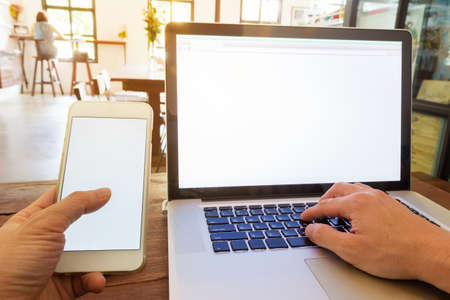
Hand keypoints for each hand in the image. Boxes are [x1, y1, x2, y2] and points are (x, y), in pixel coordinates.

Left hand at [0, 187, 110, 298]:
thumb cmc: (5, 269)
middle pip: (78, 228)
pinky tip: (96, 278)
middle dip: (96, 227)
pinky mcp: (62, 287)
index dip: (79, 192)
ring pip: (86, 255)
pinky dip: (94, 278)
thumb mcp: (42, 226)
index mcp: (31, 222)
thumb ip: (74, 205)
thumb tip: (101, 192)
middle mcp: (42, 243)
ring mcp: (53, 266)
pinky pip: (86, 279)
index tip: (102, 186)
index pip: (58, 199)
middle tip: (113, 220)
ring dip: (100, 256)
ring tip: (110, 252)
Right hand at [301, 182, 449, 291]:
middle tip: (316, 211)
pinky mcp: (391, 204)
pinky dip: (353, 198)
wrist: (430, 253)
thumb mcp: (352, 250)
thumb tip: (311, 229)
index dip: (311, 213)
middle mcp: (368, 196)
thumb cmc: (395, 253)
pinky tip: (357, 211)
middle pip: (338, 190)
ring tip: (334, 208)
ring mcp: (382, 198)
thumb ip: (326, 238)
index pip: (326, 205)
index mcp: (356, 204)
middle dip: (324, 199)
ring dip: (339, 196)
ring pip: (353, 189)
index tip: (303, 218)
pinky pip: (366, 193)